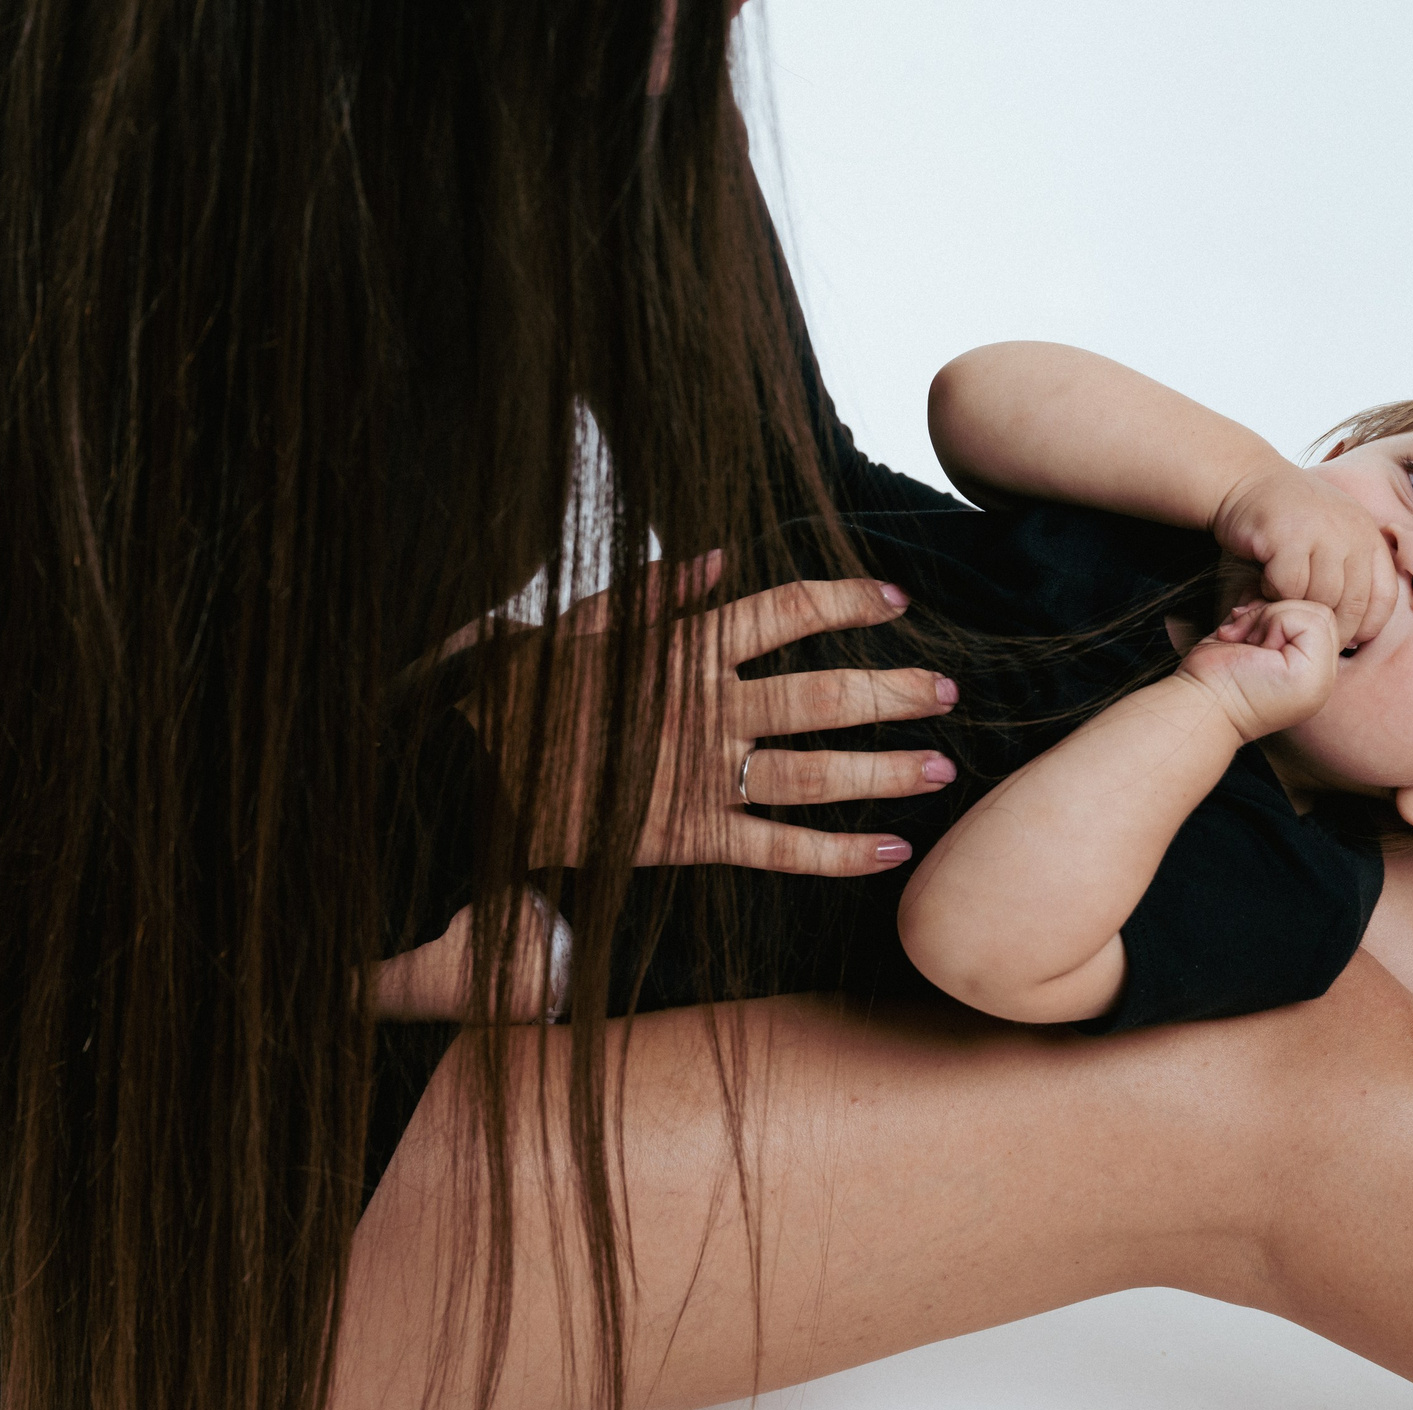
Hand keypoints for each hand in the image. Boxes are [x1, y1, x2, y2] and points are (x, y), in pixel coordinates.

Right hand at [495, 553, 959, 876]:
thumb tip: (719, 553)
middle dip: (894, 692)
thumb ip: (650, 594)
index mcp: (681, 649)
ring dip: (886, 770)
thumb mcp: (573, 625)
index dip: (847, 602)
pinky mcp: (689, 839)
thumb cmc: (511, 697)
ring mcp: (701, 778)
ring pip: (816, 773)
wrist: (464, 778)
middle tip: (948, 691)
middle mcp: (705, 711)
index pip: (785, 612)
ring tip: (942, 767)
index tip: (894, 600)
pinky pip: (779, 849)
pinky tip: (891, 851)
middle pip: (824, 695)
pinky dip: (839, 853)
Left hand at [1175, 598, 1338, 741]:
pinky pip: (1308, 619)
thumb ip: (1272, 611)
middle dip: (1275, 612)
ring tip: (1247, 645)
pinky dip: (1272, 621)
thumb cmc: (1213, 673)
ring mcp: (1322, 679)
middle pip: (1320, 611)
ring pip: (1316, 611)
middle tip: (1243, 638)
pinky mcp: (1313, 674)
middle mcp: (1322, 679)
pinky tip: (1252, 648)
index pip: (1316, 617)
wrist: (1196, 704)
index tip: (1243, 632)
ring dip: (1271, 617)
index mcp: (1309, 671)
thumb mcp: (1250, 632)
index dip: (1280, 612)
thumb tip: (1277, 579)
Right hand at [1212, 462, 1396, 647]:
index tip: (1345, 638)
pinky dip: (1273, 593)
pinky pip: (1288, 588)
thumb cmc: (1286, 520)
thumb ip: (1350, 572)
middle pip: (1352, 604)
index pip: (1385, 596)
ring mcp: (1322, 533)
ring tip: (1282, 600)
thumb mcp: (1332, 537)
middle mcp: (1352, 532)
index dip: (1367, 626)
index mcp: (1368, 535)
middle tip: (1305, 629)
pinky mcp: (1288, 537)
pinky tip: (1264, 581)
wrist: (1246, 480)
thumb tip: (1358, 635)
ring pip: (1320, 599)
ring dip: (1297, 608)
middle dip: (1329, 628)